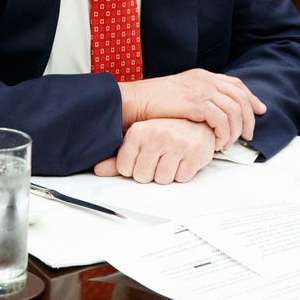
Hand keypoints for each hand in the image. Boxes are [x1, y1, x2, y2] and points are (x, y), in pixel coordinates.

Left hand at [93, 119, 214, 183]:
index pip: (124, 168)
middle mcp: (158, 135)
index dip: (133, 167)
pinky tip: (183, 158)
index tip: (142, 157)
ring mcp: (177, 143)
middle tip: (159, 157)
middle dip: (151, 172)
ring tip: (172, 157)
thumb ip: (119, 156)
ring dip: (167, 173)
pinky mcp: (195, 153)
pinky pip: (181, 178)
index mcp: (139, 131)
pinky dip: (182, 172)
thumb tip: (99, 169)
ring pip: (162, 179)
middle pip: (142, 176)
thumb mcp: (141, 138)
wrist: (200, 120)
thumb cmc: (169, 128)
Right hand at [118, 69, 265, 150]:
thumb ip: (198, 97)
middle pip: (240, 96)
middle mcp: (206, 80)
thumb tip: (211, 112)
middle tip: (247, 135)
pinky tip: (217, 143)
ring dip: (234, 130)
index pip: (236, 84)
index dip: (251, 97)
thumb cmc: (152, 102)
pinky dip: (223, 133)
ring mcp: (202, 90)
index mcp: (203, 76)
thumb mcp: (180, 93)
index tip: (259, 110)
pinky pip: (221, 119)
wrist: (135, 101)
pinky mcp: (197, 103)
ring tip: (227, 144)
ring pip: (234, 110)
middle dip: (248, 118)